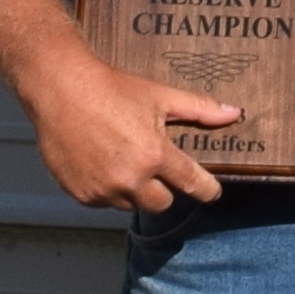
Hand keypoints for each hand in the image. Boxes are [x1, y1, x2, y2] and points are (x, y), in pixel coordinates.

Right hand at [16, 48, 239, 217]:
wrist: (61, 90)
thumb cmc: (111, 90)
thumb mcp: (160, 96)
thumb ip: (200, 109)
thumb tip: (234, 113)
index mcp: (154, 156)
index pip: (191, 184)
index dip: (206, 190)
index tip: (212, 193)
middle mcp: (130, 179)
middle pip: (161, 203)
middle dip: (163, 190)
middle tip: (156, 169)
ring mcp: (102, 189)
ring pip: (130, 204)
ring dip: (133, 190)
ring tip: (124, 161)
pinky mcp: (80, 194)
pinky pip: (103, 202)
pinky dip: (106, 189)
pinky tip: (102, 164)